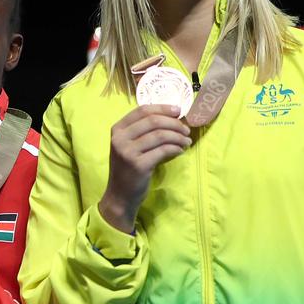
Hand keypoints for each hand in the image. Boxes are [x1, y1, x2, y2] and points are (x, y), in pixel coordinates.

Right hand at [98, 104, 191, 232]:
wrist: (120, 195)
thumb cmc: (128, 168)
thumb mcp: (129, 146)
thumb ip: (143, 132)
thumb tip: (173, 118)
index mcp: (117, 130)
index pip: (142, 110)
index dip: (162, 108)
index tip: (178, 111)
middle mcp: (120, 138)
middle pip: (153, 121)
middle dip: (174, 123)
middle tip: (186, 130)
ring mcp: (128, 152)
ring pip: (160, 135)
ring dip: (178, 137)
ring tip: (186, 141)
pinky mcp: (139, 165)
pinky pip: (163, 150)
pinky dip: (176, 148)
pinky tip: (181, 150)